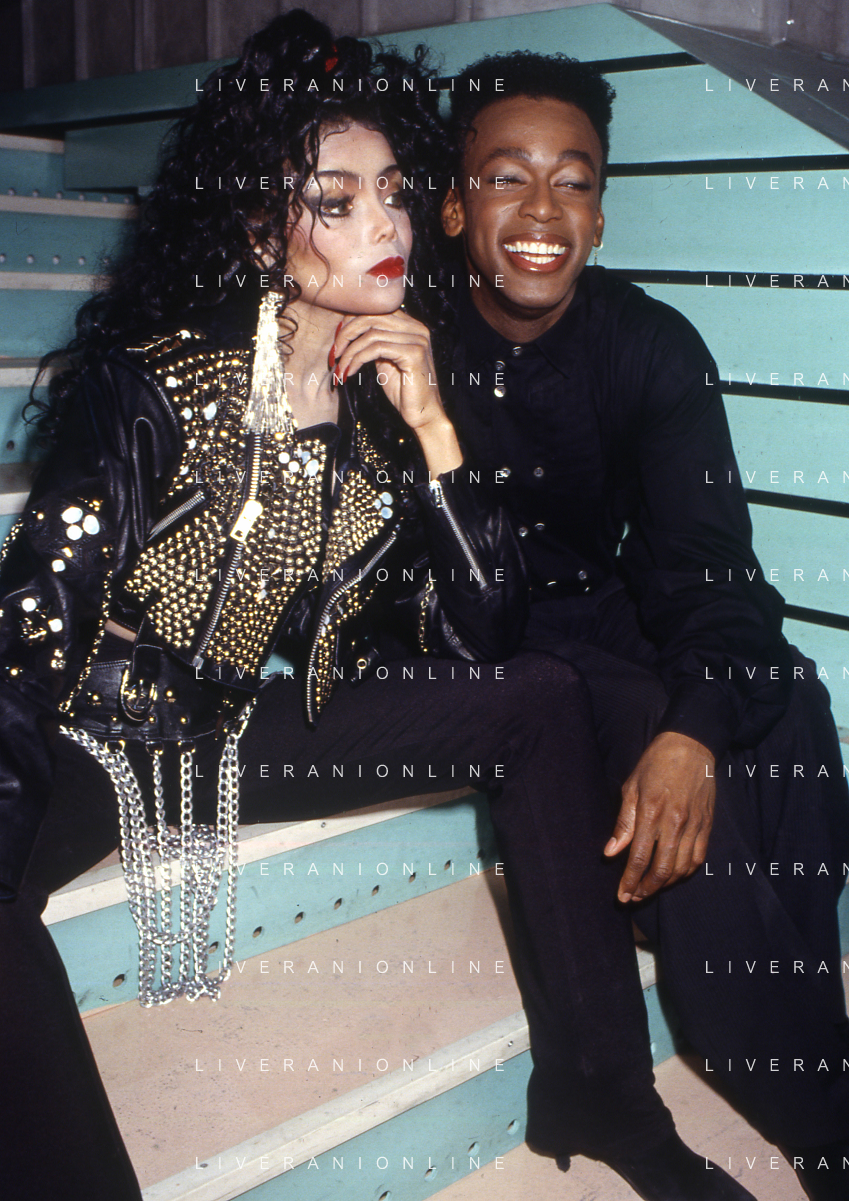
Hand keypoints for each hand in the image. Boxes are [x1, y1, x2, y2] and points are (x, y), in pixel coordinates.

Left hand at [333, 311, 461, 475]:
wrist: (423, 414)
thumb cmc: (403, 390)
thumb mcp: (385, 360)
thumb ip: (374, 342)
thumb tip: (347, 330)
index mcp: (411, 325)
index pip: (376, 309)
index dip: (352, 321)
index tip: (337, 340)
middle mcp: (417, 328)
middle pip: (372, 316)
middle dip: (347, 334)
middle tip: (334, 353)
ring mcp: (417, 339)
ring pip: (371, 334)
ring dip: (350, 352)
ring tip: (340, 368)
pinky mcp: (414, 354)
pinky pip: (376, 348)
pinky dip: (358, 359)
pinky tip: (351, 372)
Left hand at [604, 731, 715, 902]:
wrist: (691, 745)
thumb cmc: (655, 763)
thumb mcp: (631, 787)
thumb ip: (623, 823)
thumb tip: (610, 852)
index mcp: (651, 811)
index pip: (638, 857)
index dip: (629, 881)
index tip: (622, 896)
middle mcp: (674, 822)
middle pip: (662, 869)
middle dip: (645, 889)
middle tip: (633, 898)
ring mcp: (694, 824)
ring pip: (681, 868)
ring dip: (665, 885)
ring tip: (650, 889)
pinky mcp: (707, 824)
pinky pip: (699, 858)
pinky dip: (685, 872)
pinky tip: (674, 876)